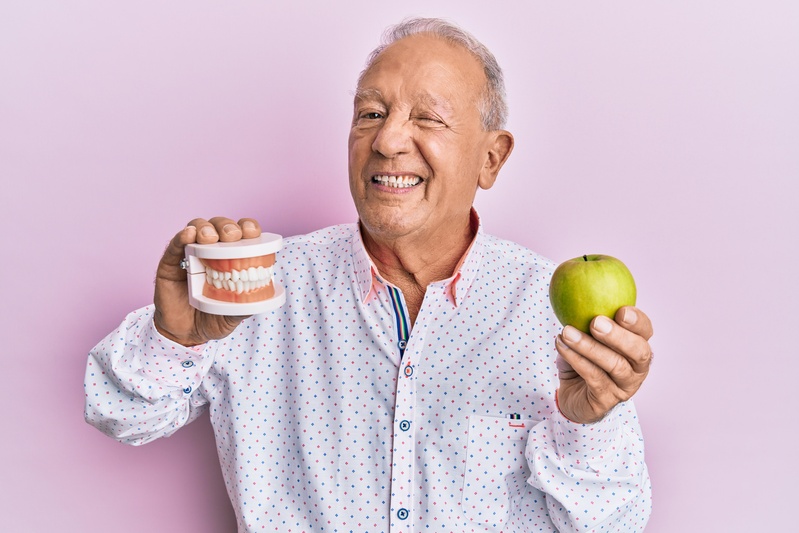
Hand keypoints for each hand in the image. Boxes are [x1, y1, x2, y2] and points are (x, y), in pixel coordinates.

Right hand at [153, 217, 261, 345]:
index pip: (242, 233)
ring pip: (198, 228)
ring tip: (210, 238)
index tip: (253, 233)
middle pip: (220, 226)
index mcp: (232, 257)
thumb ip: (246, 304)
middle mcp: (211, 251)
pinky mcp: (170, 262)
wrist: (185, 334)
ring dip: (206, 228)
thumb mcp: (234, 314)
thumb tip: (264, 294)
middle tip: (232, 237)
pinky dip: (182, 236)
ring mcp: (190, 254)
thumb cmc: (212, 318)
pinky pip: (175, 244)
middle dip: (228, 227)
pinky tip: (189, 234)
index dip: (248, 227)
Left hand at [555, 306, 653, 423]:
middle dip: (618, 335)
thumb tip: (576, 286)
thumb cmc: (584, 359)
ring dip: (589, 346)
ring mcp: (625, 386)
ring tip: (567, 332)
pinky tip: (561, 345)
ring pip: (614, 365)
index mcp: (637, 346)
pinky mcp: (607, 400)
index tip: (621, 310)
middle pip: (638, 351)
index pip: (646, 331)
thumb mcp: (587, 336)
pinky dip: (576, 359)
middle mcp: (637, 367)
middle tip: (596, 322)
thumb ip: (589, 317)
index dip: (638, 321)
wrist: (572, 395)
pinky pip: (593, 377)